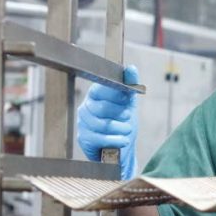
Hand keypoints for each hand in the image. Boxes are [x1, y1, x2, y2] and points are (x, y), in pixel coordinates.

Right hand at [77, 65, 138, 179]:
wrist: (122, 147)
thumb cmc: (123, 122)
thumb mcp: (129, 103)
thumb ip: (130, 86)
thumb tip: (132, 68)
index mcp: (95, 96)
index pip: (100, 89)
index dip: (115, 94)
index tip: (125, 99)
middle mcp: (86, 108)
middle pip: (102, 107)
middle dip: (120, 113)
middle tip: (128, 117)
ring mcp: (83, 124)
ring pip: (103, 124)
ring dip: (121, 128)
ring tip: (127, 130)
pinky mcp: (84, 139)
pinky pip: (101, 138)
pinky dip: (117, 140)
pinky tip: (123, 140)